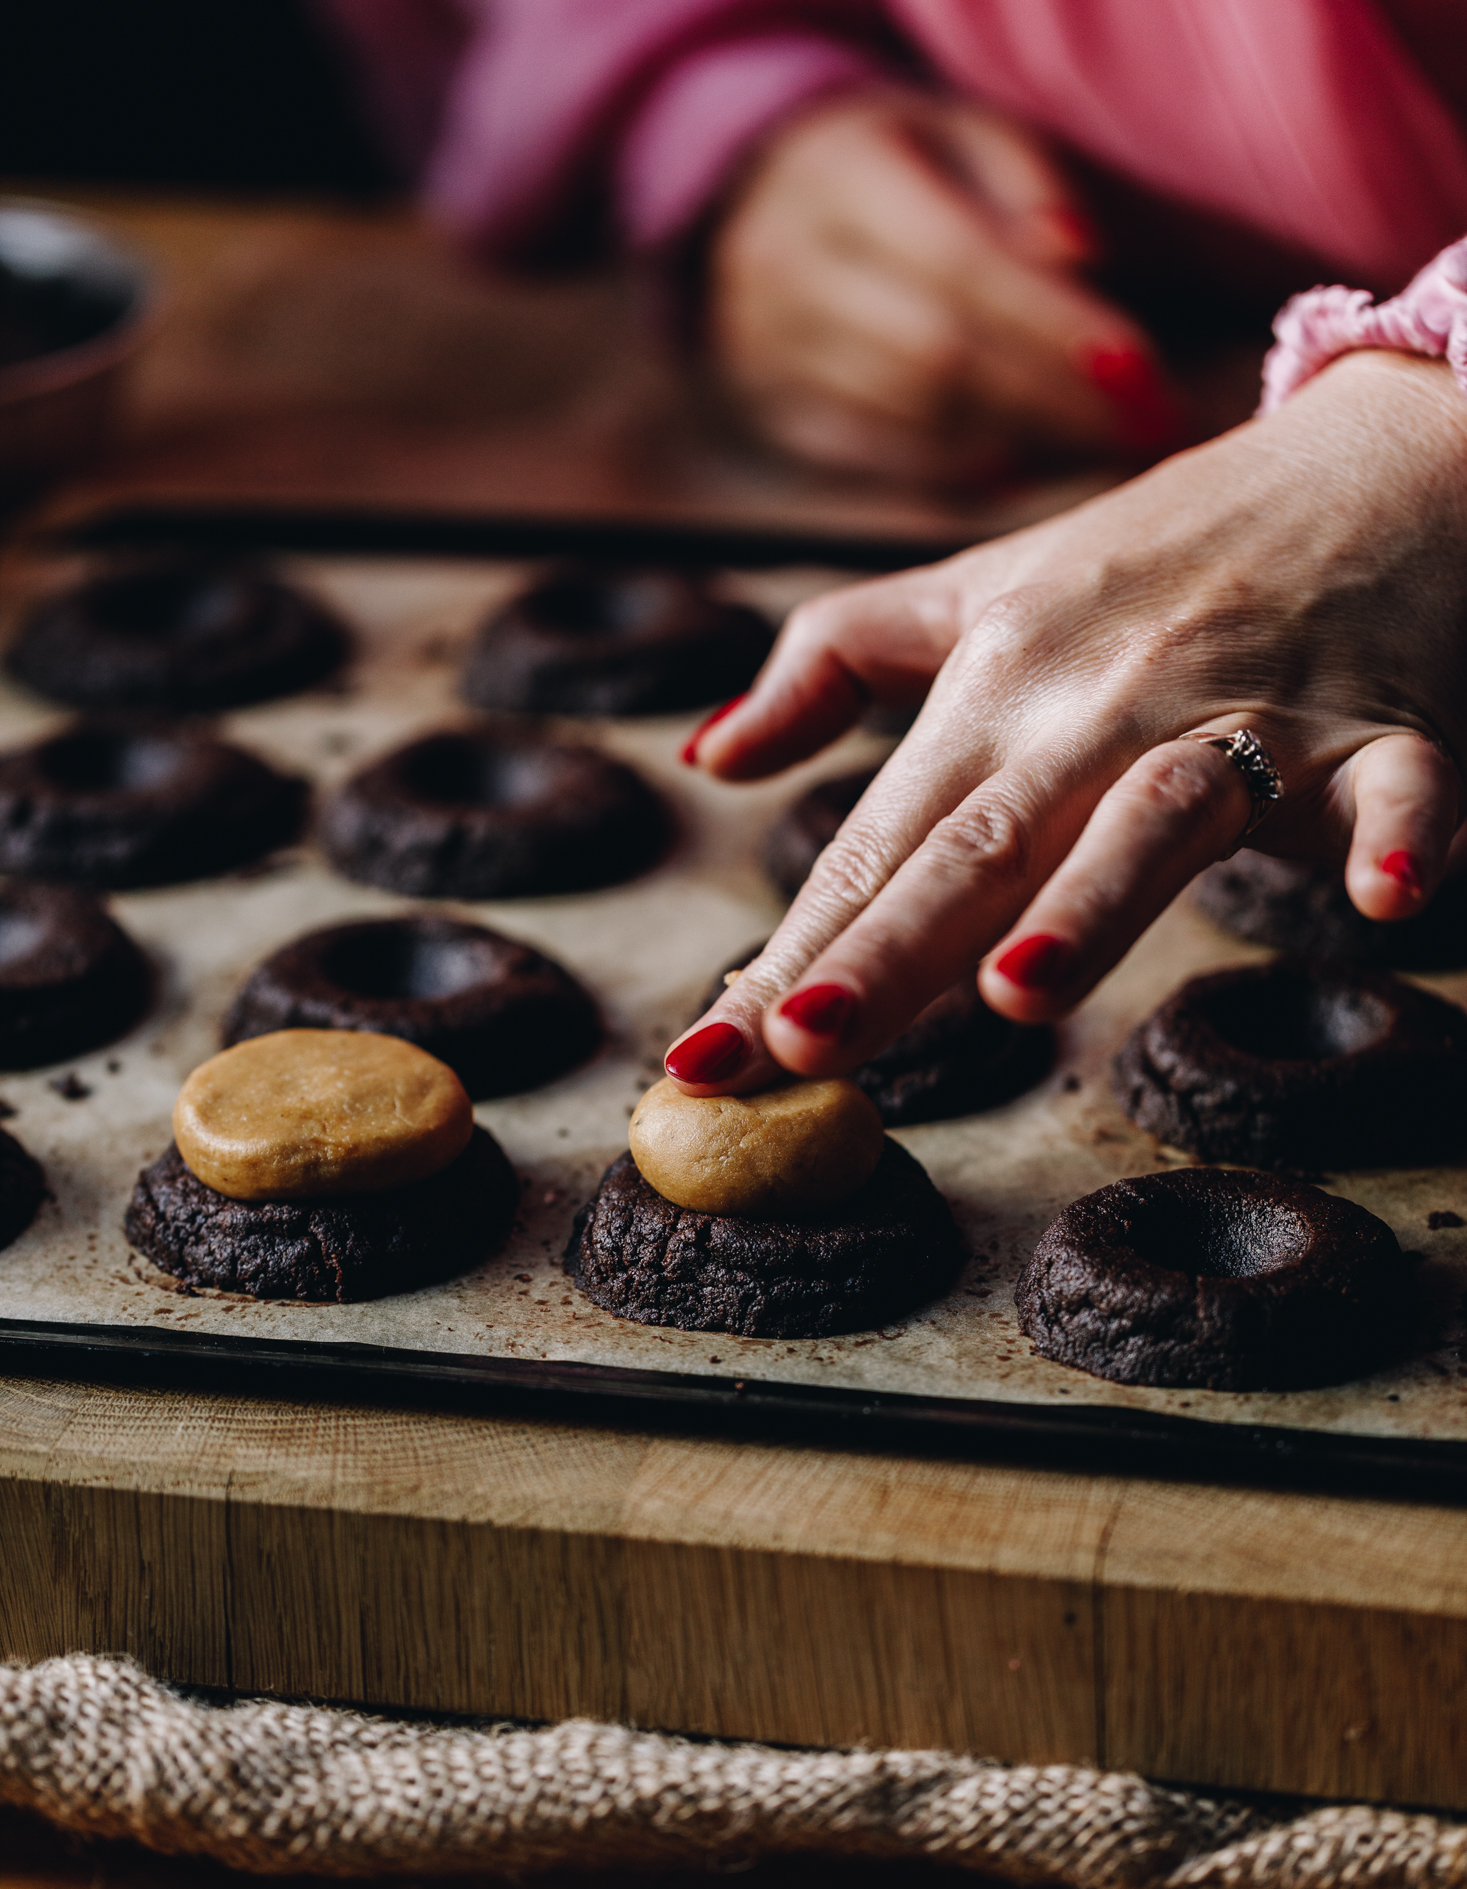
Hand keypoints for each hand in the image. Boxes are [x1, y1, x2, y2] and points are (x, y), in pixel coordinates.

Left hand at [667, 350, 1466, 1093]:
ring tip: (1018, 986)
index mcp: (996, 692)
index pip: (875, 847)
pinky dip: (1398, 832)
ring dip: (1092, 899)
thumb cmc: (1163, 553)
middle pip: (980, 844)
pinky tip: (1385, 897)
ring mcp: (1243, 716)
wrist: (1379, 455)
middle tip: (799, 1047)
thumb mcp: (979, 592)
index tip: (703, 1061)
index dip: (789, 953)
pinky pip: (1394, 787)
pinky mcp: (1383, 726)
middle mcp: (1099, 709)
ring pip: (1156, 815)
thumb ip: (836, 666)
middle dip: (887, 950)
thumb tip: (708, 757)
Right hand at [706, 89, 1180, 482]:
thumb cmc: (886, 167)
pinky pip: (879, 459)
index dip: (1052, 325)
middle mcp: (786, 269)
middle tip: (1141, 425)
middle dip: (1052, 397)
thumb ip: (1021, 180)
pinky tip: (1018, 462)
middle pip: (937, 355)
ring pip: (912, 416)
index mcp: (836, 178)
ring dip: (1018, 436)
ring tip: (1099, 442)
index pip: (959, 265)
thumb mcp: (952, 133)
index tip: (1138, 368)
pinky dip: (957, 467)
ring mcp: (768, 353)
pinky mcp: (774, 415)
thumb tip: (1079, 258)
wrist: (744, 207)